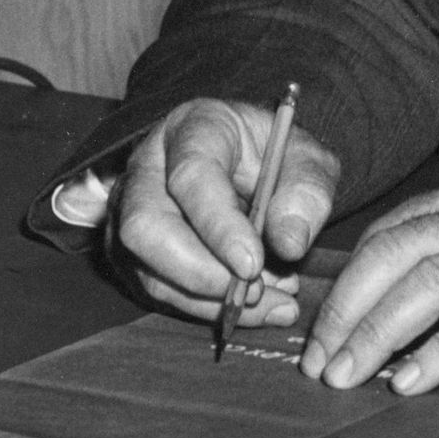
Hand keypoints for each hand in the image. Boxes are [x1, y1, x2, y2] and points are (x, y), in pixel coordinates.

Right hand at [109, 95, 340, 330]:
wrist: (252, 164)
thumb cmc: (275, 155)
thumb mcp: (308, 160)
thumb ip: (306, 193)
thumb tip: (290, 243)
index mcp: (194, 128)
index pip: (190, 175)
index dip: (217, 225)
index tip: (252, 263)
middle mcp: (149, 167)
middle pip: (144, 227)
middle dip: (199, 271)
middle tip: (255, 290)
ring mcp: (130, 211)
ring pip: (147, 268)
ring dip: (208, 299)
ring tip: (271, 300)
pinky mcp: (134, 251)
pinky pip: (158, 291)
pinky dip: (206, 309)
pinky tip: (255, 306)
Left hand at [301, 170, 438, 396]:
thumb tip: (404, 304)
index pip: (391, 233)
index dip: (345, 283)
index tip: (318, 331)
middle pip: (396, 254)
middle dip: (345, 311)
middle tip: (316, 363)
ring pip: (430, 282)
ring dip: (377, 333)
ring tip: (345, 377)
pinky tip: (412, 381)